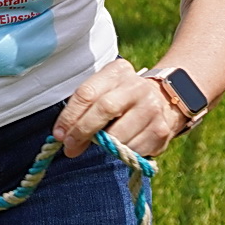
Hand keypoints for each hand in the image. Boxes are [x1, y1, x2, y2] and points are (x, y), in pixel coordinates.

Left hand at [52, 58, 186, 158]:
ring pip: (119, 134)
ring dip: (103, 146)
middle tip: (70, 147)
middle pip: (104, 109)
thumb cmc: (122, 98)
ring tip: (100, 146)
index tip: (59, 134)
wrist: (165, 101)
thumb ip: (85, 111)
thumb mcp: (104, 93)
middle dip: (83, 131)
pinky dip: (121, 153)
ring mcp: (151, 108)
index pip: (87, 92)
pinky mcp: (161, 131)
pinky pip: (133, 149)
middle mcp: (137, 87)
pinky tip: (121, 147)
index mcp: (117, 71)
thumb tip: (67, 141)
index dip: (70, 116)